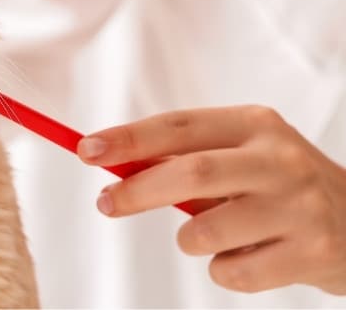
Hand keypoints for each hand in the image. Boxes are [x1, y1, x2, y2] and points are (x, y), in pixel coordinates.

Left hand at [76, 105, 345, 294]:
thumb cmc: (280, 186)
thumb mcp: (242, 154)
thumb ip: (185, 157)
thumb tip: (112, 164)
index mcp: (256, 124)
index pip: (178, 126)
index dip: (128, 139)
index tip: (86, 150)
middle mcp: (280, 160)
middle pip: (191, 173)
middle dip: (137, 190)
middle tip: (106, 203)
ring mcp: (300, 207)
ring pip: (206, 231)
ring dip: (188, 239)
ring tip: (207, 234)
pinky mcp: (312, 253)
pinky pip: (234, 273)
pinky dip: (223, 270)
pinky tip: (249, 256)